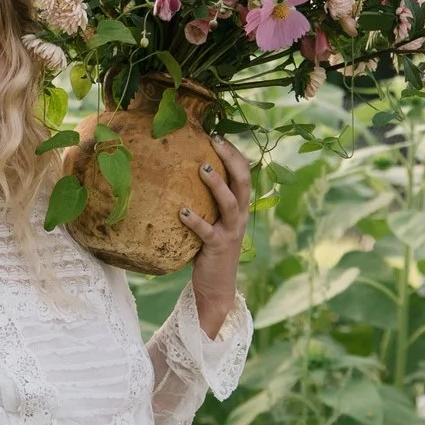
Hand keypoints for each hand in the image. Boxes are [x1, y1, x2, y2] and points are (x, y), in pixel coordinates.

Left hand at [177, 136, 253, 337]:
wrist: (216, 288)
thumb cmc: (209, 251)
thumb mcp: (212, 222)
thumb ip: (205, 203)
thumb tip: (180, 176)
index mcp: (239, 209)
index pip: (244, 175)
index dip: (235, 154)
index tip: (218, 136)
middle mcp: (239, 217)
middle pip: (243, 182)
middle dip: (231, 159)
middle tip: (215, 141)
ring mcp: (230, 232)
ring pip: (229, 203)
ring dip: (216, 184)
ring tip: (202, 168)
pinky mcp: (217, 248)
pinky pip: (207, 232)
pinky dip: (195, 221)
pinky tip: (181, 212)